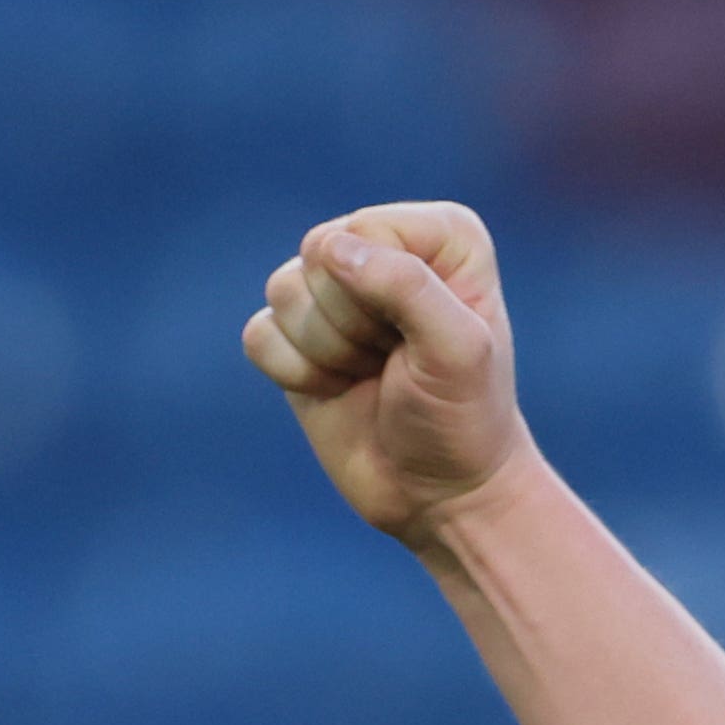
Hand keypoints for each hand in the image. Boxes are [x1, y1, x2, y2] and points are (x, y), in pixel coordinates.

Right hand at [245, 201, 527, 545]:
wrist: (441, 495)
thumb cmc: (464, 419)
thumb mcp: (458, 352)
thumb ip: (406, 286)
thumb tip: (331, 249)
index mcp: (442, 237)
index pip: (366, 230)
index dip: (381, 293)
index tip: (423, 341)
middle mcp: (385, 248)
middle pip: (318, 253)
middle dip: (352, 325)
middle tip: (396, 362)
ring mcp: (336, 290)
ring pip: (282, 290)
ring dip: (327, 352)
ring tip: (371, 375)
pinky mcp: (295, 334)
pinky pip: (260, 334)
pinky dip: (296, 373)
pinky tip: (337, 390)